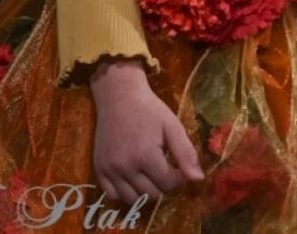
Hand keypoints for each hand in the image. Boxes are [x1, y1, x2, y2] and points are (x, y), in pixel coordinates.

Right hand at [89, 58, 203, 206]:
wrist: (119, 97)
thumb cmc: (150, 109)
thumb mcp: (173, 126)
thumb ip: (186, 153)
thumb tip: (198, 179)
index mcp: (146, 156)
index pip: (168, 184)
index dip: (179, 178)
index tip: (180, 167)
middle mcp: (125, 167)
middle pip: (151, 194)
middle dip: (164, 186)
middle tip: (166, 170)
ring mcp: (109, 170)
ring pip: (131, 199)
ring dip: (145, 193)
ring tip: (152, 176)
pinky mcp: (98, 169)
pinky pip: (112, 195)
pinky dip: (124, 193)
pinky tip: (134, 180)